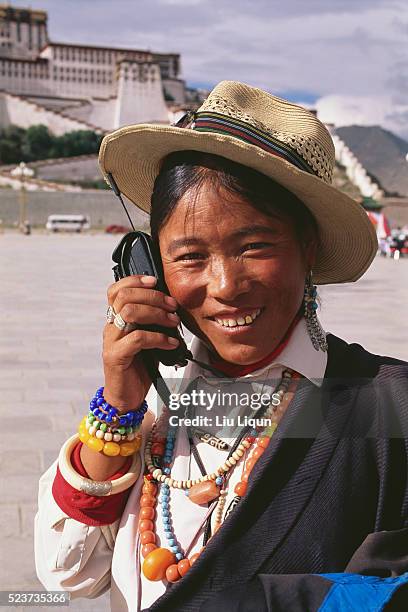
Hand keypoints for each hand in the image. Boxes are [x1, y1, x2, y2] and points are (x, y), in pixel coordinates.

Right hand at [103, 275, 179, 411]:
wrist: (125, 398)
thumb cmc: (139, 368)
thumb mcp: (148, 340)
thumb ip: (154, 323)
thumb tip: (174, 308)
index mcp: (116, 320)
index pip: (116, 290)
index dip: (135, 280)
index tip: (156, 281)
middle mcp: (111, 327)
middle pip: (125, 297)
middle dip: (153, 296)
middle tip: (172, 306)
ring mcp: (112, 342)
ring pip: (129, 312)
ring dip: (156, 314)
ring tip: (173, 322)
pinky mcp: (116, 357)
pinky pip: (137, 339)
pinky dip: (158, 338)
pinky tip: (171, 343)